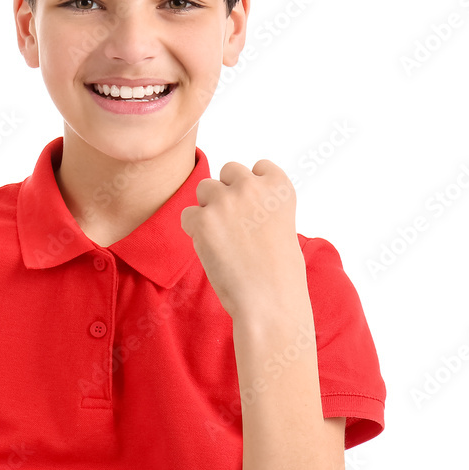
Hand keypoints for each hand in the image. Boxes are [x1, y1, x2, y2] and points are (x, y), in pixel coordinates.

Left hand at [179, 159, 305, 318]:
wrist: (269, 302)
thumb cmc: (278, 271)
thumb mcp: (281, 223)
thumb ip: (260, 202)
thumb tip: (230, 193)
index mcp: (279, 186)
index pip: (258, 166)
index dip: (252, 188)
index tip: (256, 212)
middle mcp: (252, 186)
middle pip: (228, 170)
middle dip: (227, 192)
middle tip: (236, 226)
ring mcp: (226, 200)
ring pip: (204, 188)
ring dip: (209, 208)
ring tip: (224, 238)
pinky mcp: (202, 219)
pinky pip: (187, 214)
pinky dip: (194, 230)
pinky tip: (211, 249)